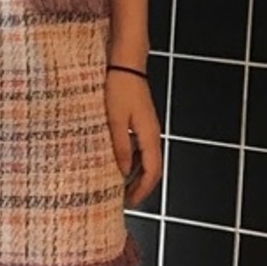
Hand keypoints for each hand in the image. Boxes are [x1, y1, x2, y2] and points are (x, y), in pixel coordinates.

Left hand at [105, 70, 162, 207]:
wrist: (125, 63)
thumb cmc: (119, 87)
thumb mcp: (114, 119)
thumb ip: (120, 146)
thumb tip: (123, 171)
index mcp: (149, 135)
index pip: (152, 171)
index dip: (143, 190)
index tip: (130, 203)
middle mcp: (152, 133)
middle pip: (152, 168)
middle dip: (140, 186)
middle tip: (124, 199)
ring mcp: (147, 127)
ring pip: (147, 158)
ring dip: (136, 174)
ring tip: (120, 186)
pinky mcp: (140, 120)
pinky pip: (140, 147)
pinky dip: (133, 160)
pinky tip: (118, 162)